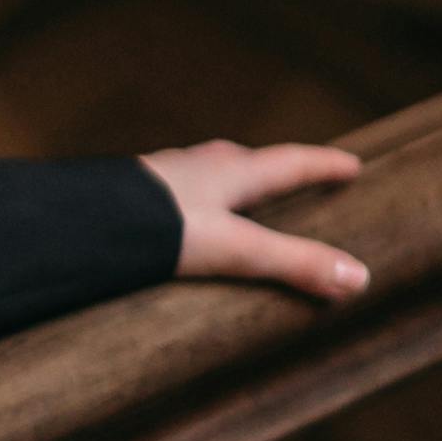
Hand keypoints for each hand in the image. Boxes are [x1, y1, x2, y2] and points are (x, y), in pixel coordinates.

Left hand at [142, 139, 368, 302]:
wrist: (83, 224)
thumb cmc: (158, 228)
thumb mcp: (236, 250)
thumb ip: (293, 264)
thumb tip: (358, 278)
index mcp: (229, 174)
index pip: (290, 163)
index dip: (323, 165)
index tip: (353, 163)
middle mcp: (195, 168)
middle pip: (244, 162)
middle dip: (271, 169)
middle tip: (290, 174)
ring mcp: (159, 179)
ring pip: (203, 175)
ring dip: (225, 184)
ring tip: (233, 198)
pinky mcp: (128, 199)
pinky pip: (170, 196)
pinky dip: (187, 204)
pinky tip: (174, 221)